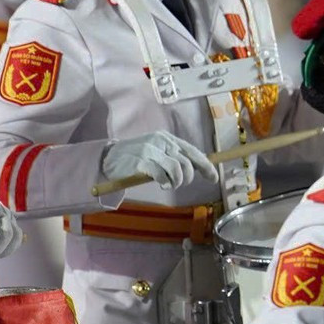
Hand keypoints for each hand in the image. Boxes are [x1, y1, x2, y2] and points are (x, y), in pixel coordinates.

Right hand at [100, 132, 215, 189]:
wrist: (110, 157)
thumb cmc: (137, 156)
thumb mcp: (158, 151)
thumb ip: (174, 157)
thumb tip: (198, 169)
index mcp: (168, 139)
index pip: (193, 152)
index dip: (206, 165)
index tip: (213, 178)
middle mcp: (161, 142)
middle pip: (186, 162)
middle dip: (188, 178)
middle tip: (179, 184)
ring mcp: (151, 151)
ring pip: (176, 169)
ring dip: (177, 182)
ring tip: (169, 185)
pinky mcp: (141, 162)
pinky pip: (161, 175)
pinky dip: (165, 182)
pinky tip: (161, 184)